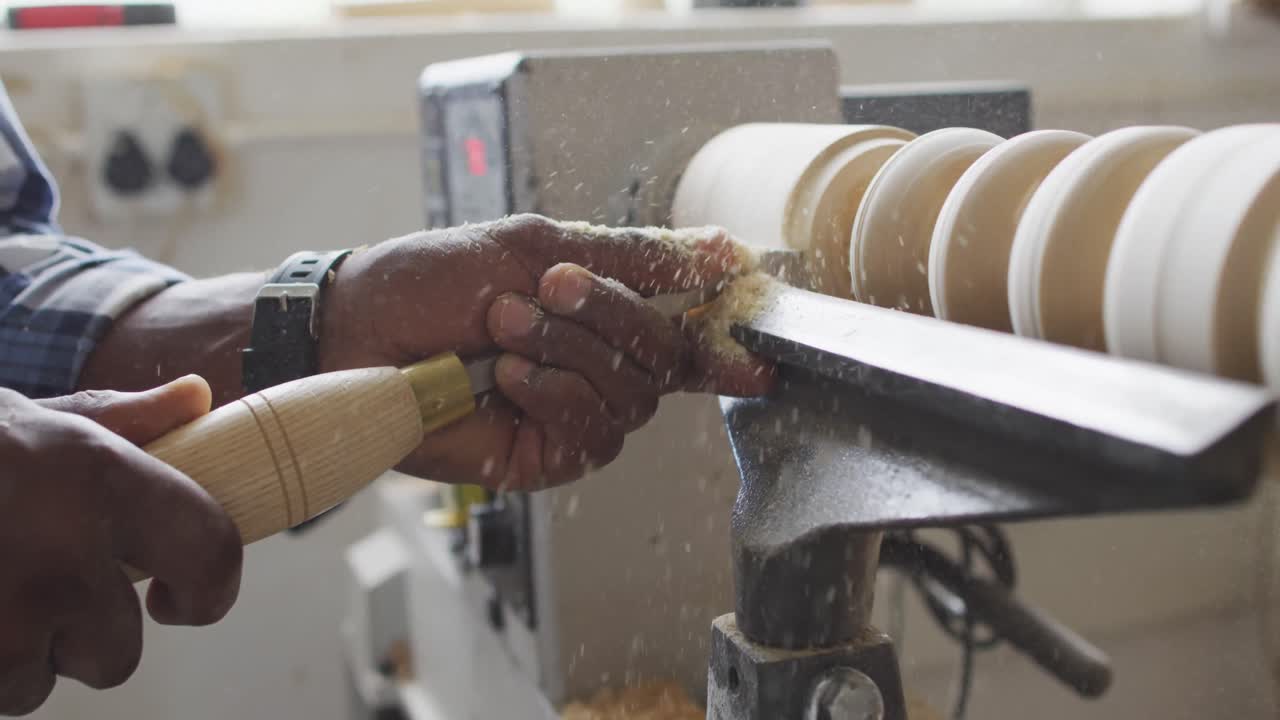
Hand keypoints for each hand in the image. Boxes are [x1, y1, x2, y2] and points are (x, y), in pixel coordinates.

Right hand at [0, 378, 241, 714]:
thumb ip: (118, 422)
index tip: (177, 599)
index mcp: (100, 476)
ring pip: (39, 682)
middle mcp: (63, 550)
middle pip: (117, 649)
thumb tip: (196, 399)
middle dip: (78, 636)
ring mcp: (4, 616)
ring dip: (10, 656)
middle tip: (29, 589)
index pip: (209, 551)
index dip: (210, 589)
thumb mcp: (29, 418)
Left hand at [318, 214, 773, 489]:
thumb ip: (635, 256)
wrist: (359, 332)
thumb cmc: (433, 280)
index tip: (770, 349)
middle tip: (548, 287)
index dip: (731, 343)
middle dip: (610, 316)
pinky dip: (553, 394)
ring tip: (504, 329)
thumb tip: (722, 251)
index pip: (687, 337)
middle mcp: (599, 370)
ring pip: (631, 395)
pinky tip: (508, 377)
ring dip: (568, 351)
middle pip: (665, 356)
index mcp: (603, 316)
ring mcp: (575, 416)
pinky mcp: (547, 457)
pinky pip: (592, 432)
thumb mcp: (538, 245)